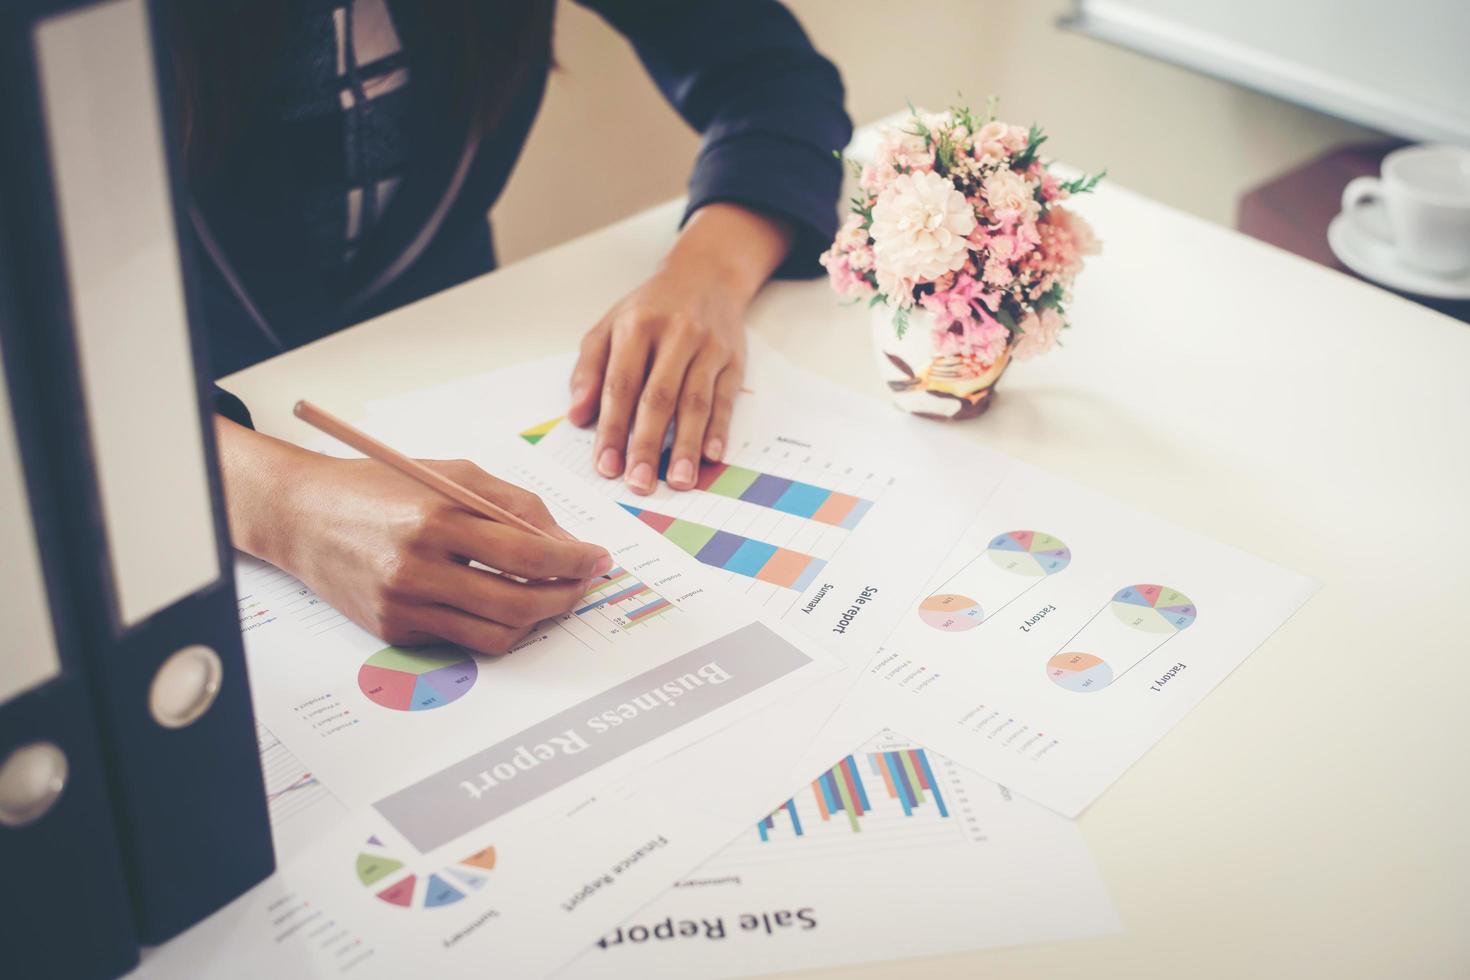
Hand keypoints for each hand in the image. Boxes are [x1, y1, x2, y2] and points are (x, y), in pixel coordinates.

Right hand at [218, 421, 612, 655]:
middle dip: (563, 598)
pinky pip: (463, 640)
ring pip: (496, 635)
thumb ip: (515, 505)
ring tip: (547, 596)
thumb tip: (566, 542)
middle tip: (581, 585)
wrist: (303, 515)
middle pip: (518, 603)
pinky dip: (492, 625)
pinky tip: (499, 602)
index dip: (572, 561)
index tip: (596, 560)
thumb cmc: (382, 487)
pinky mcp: (394, 630)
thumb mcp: (453, 475)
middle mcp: (418, 568)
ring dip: (534, 620)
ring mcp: (404, 606)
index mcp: (437, 519)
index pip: (527, 553)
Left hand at [567, 203, 792, 493]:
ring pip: (695, 401)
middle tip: (638, 483)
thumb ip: (590, 369)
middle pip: (658, 398)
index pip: (620, 385)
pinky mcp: (733, 359)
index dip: (612, 428)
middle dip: (646, 444)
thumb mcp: (610, 326)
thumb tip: (578, 416)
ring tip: (677, 481)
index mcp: (637, 327)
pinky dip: (719, 428)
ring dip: (685, 444)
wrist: (707, 274)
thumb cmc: (651, 308)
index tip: (605, 466)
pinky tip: (711, 455)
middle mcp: (675, 335)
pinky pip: (725, 398)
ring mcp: (707, 347)